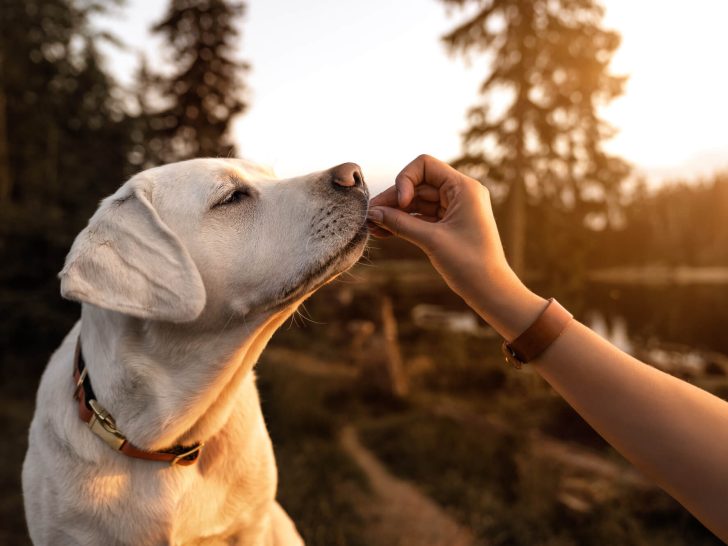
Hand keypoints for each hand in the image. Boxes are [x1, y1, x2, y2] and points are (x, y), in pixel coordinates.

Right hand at [367, 155, 544, 338]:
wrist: (490, 291)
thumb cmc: (469, 264)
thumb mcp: (431, 240)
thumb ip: (400, 223)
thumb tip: (372, 213)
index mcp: (464, 188)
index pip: (425, 165)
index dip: (405, 179)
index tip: (400, 203)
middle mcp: (460, 193)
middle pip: (418, 184)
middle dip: (394, 199)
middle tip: (370, 216)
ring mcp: (454, 209)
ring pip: (417, 202)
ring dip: (395, 212)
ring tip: (372, 226)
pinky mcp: (449, 225)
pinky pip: (422, 217)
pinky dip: (404, 223)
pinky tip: (383, 231)